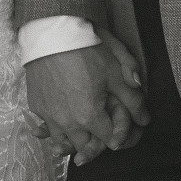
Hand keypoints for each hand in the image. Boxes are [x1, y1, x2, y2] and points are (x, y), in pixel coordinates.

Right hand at [25, 38, 148, 164]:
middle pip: (84, 147)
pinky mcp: (35, 105)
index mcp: (89, 116)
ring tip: (82, 128)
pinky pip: (45, 126)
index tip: (124, 127)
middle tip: (104, 129)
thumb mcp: (116, 72)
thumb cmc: (86, 50)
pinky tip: (62, 115)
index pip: (110, 142)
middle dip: (96, 142)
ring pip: (61, 142)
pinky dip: (54, 126)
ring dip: (73, 139)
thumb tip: (144, 119)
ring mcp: (48, 115)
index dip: (121, 136)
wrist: (53, 33)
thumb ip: (133, 99)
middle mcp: (66, 122)